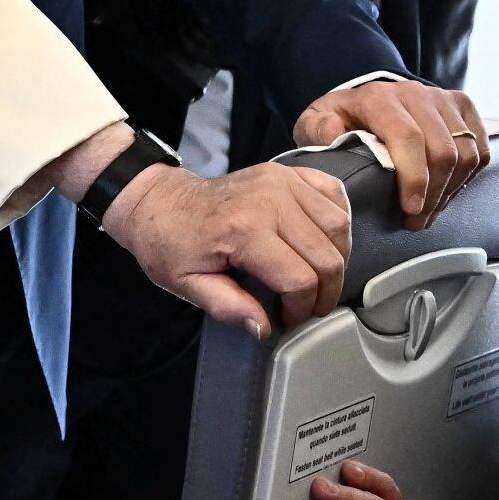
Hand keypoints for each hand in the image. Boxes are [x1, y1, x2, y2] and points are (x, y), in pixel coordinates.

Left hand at [101, 155, 347, 337]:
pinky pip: (332, 194)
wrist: (160, 201)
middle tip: (309, 306)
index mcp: (243, 229)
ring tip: (318, 278)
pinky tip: (323, 241)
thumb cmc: (170, 241)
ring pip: (338, 225)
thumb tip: (264, 327)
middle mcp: (269, 200)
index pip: (299, 280)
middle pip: (326, 256)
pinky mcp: (286, 171)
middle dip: (325, 291)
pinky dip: (338, 220)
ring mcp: (281, 181)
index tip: (289, 317)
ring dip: (337, 258)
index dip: (300, 309)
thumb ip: (227, 307)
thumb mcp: (186, 283)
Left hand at [294, 79, 491, 228]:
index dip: (415, 178)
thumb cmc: (341, 118)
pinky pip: (479, 149)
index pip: (408, 137)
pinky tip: (446, 192)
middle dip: (433, 195)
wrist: (364, 99)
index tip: (410, 209)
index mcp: (379, 98)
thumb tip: (334, 134)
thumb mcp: (315, 122)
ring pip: (465, 153)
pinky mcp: (462, 107)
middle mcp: (415, 94)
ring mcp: (442, 99)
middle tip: (417, 221)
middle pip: (442, 150)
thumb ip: (318, 129)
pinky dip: (467, 178)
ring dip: (450, 191)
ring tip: (430, 212)